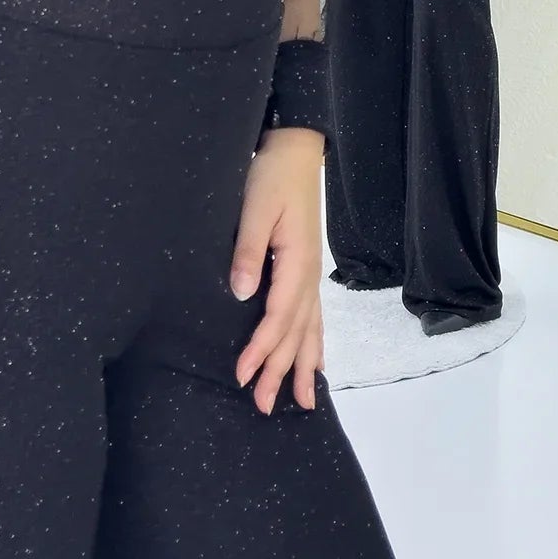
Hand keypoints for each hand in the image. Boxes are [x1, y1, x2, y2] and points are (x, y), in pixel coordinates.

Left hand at [230, 128, 325, 413]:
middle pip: (296, 333)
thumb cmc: (272, 178)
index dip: (261, 349)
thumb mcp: (254, 210)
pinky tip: (316, 361)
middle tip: (264, 406)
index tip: (242, 375)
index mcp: (296, 263)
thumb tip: (241, 293)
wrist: (295, 151)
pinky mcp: (309, 268)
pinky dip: (316, 342)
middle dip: (280, 371)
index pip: (277, 318)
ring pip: (310, 329)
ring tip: (304, 402)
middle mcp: (309, 275)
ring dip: (303, 365)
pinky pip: (316, 315)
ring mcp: (313, 273)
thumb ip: (248, 251)